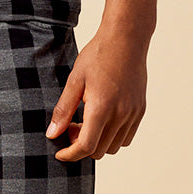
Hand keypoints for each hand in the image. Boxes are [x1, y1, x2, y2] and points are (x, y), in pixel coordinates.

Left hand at [45, 25, 147, 160]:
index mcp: (102, 107)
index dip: (70, 154)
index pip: (86, 146)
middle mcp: (121, 115)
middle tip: (70, 126)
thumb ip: (63, 109)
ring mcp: (133, 114)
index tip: (60, 152)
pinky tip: (102, 118)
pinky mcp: (140, 110)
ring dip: (97, 142)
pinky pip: (126, 137)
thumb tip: (52, 133)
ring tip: (85, 120)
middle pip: (99, 150)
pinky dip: (112, 136)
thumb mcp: (74, 80)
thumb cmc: (98, 55)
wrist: (126, 39)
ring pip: (114, 147)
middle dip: (81, 146)